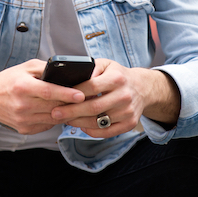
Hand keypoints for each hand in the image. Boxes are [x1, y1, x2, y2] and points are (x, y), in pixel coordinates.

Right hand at [0, 60, 85, 133]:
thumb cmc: (10, 80)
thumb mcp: (26, 67)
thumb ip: (46, 69)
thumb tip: (67, 73)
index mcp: (22, 87)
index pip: (48, 92)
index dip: (66, 94)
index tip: (81, 95)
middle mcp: (22, 105)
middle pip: (53, 106)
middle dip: (71, 104)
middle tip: (85, 99)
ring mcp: (23, 119)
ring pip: (53, 118)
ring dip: (65, 113)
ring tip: (75, 105)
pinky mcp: (24, 129)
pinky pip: (46, 125)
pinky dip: (54, 118)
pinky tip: (58, 111)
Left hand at [48, 59, 179, 137]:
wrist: (142, 88)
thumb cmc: (117, 75)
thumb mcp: (106, 64)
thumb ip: (90, 68)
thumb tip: (73, 78)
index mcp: (117, 78)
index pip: (91, 86)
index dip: (74, 93)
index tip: (58, 96)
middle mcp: (124, 96)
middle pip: (93, 107)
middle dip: (71, 111)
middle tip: (55, 113)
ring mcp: (128, 112)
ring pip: (98, 121)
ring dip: (78, 122)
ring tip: (65, 119)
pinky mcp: (129, 124)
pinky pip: (106, 132)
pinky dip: (91, 131)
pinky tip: (81, 125)